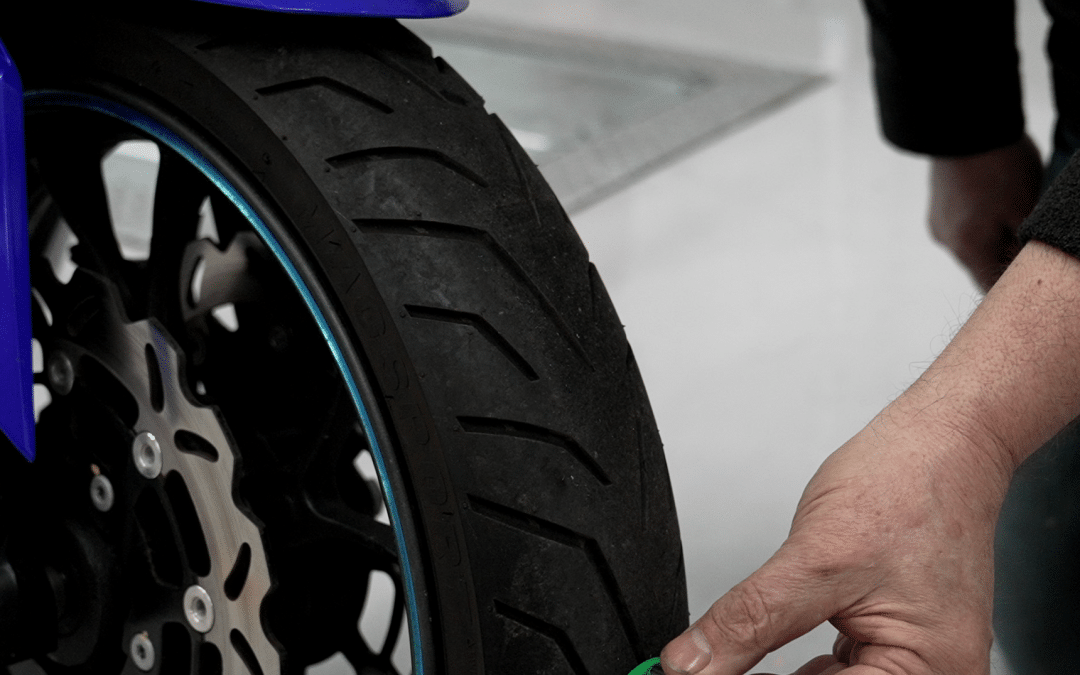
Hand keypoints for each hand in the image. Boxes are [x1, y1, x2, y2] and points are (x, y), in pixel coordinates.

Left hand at [660, 417, 1008, 674]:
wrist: (939, 443)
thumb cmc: (907, 487)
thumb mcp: (811, 560)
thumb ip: (749, 621)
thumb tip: (694, 664)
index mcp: (928, 672)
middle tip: (706, 666)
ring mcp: (916, 661)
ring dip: (782, 672)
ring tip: (733, 655)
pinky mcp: (897, 640)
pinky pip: (841, 668)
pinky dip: (803, 661)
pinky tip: (773, 647)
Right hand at [928, 134, 1041, 291]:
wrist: (963, 125)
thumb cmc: (999, 166)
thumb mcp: (1026, 209)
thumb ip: (1025, 247)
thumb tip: (1027, 269)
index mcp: (968, 249)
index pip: (991, 287)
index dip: (1012, 286)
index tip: (1030, 277)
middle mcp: (947, 242)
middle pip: (981, 265)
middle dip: (1005, 256)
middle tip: (1029, 237)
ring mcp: (939, 223)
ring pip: (972, 244)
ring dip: (993, 237)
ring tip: (1014, 212)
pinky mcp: (938, 206)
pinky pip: (962, 226)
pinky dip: (979, 223)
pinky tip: (994, 201)